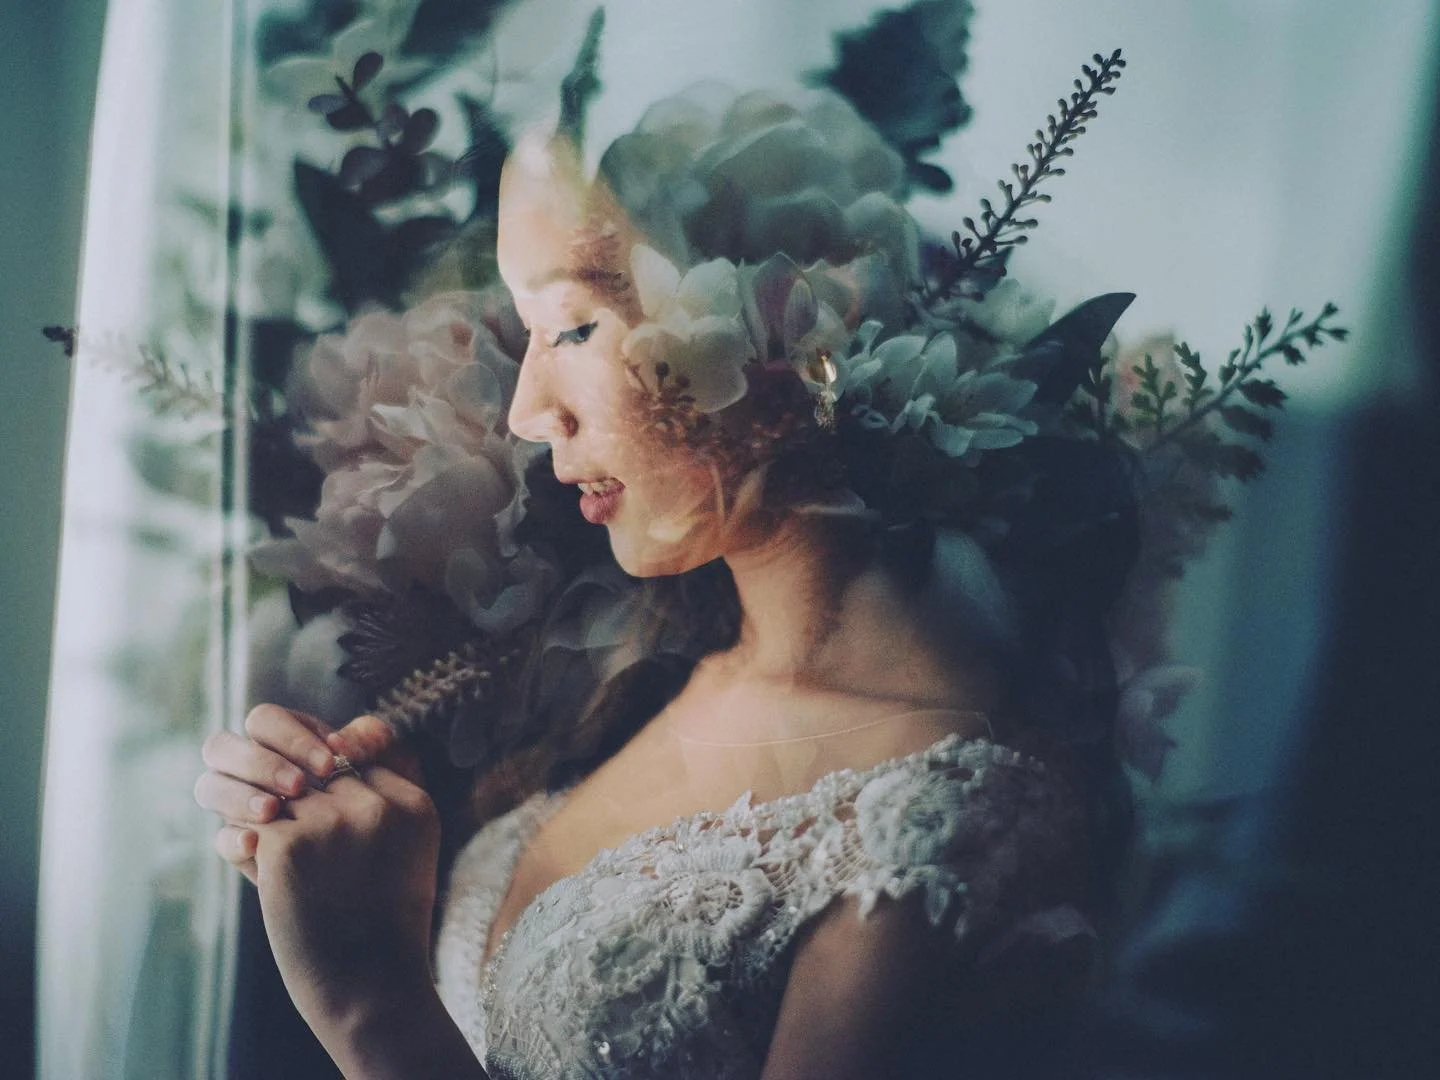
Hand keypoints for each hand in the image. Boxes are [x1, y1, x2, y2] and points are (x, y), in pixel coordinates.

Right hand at [195, 706, 396, 881]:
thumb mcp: (393, 778)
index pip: (266, 722)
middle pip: (222, 747)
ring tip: (272, 811)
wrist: (384, 896)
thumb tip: (348, 738)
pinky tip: (255, 845)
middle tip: (298, 786)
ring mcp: (246, 810)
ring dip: (239, 794)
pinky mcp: (247, 850)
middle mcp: (257, 773)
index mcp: (286, 745)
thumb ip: (375, 745)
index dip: (294, 737)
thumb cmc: (391, 821)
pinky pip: (223, 839)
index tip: (330, 763)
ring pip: (210, 785)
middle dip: (261, 763)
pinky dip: (234, 838)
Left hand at [250, 755, 441, 1037]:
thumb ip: (379, 799)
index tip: (330, 788)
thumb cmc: (383, 925)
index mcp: (414, 803)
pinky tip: (260, 869)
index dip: (340, 766)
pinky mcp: (290, 842)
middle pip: (321, 765)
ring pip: (282, 790)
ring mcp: (333, 820)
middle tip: (295, 824)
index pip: (367, 749)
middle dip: (300, 791)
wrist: (368, 988)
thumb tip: (331, 748)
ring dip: (271, 816)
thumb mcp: (407, 851)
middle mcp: (377, 804)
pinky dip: (248, 845)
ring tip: (279, 850)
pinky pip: (253, 822)